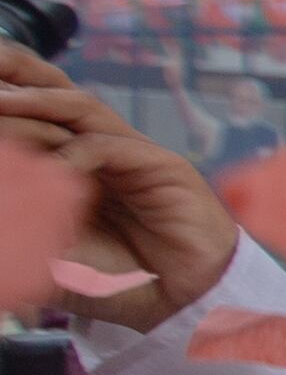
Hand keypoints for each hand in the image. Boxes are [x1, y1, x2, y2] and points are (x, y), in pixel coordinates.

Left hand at [0, 47, 240, 330]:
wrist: (178, 303)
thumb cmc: (115, 278)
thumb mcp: (44, 252)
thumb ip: (18, 227)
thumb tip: (7, 198)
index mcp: (66, 160)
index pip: (28, 113)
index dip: (4, 97)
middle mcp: (95, 147)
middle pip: (53, 90)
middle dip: (14, 72)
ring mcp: (128, 152)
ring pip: (79, 108)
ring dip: (36, 100)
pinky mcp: (160, 166)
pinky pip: (110, 147)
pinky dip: (77, 155)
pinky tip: (55, 171)